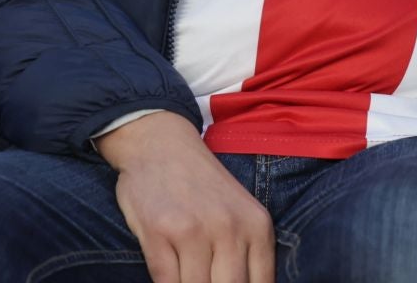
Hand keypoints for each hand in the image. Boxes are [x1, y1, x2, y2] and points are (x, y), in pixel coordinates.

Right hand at [96, 112, 273, 282]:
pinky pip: (165, 282)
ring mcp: (193, 231)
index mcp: (257, 226)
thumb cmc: (204, 187)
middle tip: (208, 281)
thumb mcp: (241, 214)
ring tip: (188, 277)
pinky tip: (169, 276)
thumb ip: (248, 254)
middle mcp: (229, 228)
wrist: (162, 146)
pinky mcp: (159, 233)